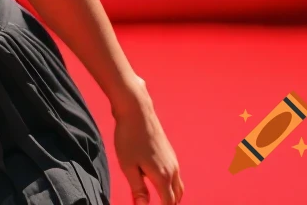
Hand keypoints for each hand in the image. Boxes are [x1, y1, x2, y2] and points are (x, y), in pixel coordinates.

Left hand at [113, 81, 184, 204]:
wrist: (137, 110)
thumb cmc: (129, 137)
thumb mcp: (128, 166)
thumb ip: (138, 189)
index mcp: (162, 176)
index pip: (169, 203)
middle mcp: (172, 169)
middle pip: (176, 196)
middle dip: (170, 204)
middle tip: (159, 204)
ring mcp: (172, 160)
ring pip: (178, 185)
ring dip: (172, 195)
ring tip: (160, 199)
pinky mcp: (169, 152)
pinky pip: (175, 175)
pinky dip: (170, 184)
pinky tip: (159, 182)